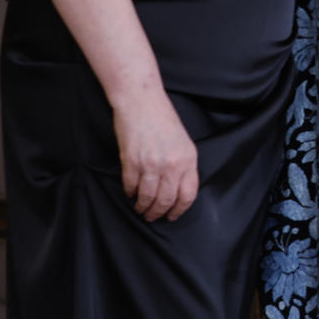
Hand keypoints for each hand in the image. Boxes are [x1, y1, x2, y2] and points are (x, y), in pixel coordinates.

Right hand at [112, 90, 199, 221]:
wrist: (142, 102)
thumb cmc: (162, 119)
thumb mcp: (183, 141)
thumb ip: (183, 164)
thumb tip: (177, 188)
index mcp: (188, 159)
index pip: (188, 194)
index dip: (179, 209)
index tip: (172, 215)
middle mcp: (171, 164)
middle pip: (166, 200)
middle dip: (159, 212)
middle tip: (153, 216)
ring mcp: (151, 164)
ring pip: (148, 197)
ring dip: (143, 207)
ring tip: (141, 208)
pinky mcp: (131, 162)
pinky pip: (130, 186)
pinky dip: (130, 193)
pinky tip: (130, 193)